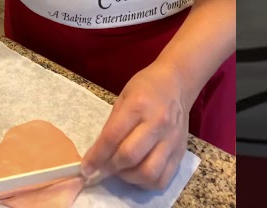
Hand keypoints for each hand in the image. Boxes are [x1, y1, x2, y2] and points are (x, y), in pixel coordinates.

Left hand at [81, 61, 189, 190]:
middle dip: (110, 168)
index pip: (112, 137)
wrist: (176, 82)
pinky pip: (163, 178)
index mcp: (138, 106)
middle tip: (102, 170)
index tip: (86, 169)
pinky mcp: (181, 151)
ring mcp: (172, 139)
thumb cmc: (145, 87)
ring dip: (129, 178)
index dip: (96, 157)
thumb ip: (112, 126)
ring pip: (149, 173)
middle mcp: (158, 124)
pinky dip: (147, 183)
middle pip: (130, 157)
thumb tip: (98, 155)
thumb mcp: (123, 98)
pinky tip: (138, 174)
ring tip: (121, 171)